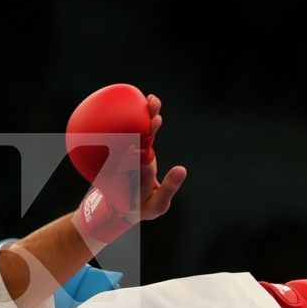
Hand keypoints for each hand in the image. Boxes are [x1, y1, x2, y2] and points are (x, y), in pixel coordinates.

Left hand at [130, 94, 186, 222]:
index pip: (139, 158)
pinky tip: (151, 102)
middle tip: (153, 109)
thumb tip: (182, 169)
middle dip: (146, 123)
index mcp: (137, 175)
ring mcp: (137, 153)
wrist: (124, 204)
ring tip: (154, 100)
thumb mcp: (159, 204)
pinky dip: (149, 118)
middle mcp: (134, 161)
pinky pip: (144, 131)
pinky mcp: (142, 149)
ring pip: (141, 131)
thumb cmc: (143, 207)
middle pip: (139, 137)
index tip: (146, 136)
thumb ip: (169, 187)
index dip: (140, 146)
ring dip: (148, 115)